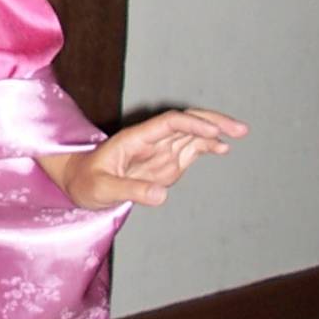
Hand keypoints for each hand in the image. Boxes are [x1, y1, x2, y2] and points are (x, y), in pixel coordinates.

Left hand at [48, 108, 247, 209]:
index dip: (193, 125)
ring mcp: (159, 151)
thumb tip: (162, 195)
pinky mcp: (163, 163)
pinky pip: (189, 150)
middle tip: (240, 128)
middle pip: (186, 122)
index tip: (213, 133)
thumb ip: (131, 190)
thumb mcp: (103, 189)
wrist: (77, 183)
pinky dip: (207, 148)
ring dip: (214, 132)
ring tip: (239, 134)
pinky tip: (223, 149)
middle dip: (212, 122)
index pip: (169, 124)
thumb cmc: (85, 182)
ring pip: (191, 134)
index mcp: (135, 139)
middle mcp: (151, 140)